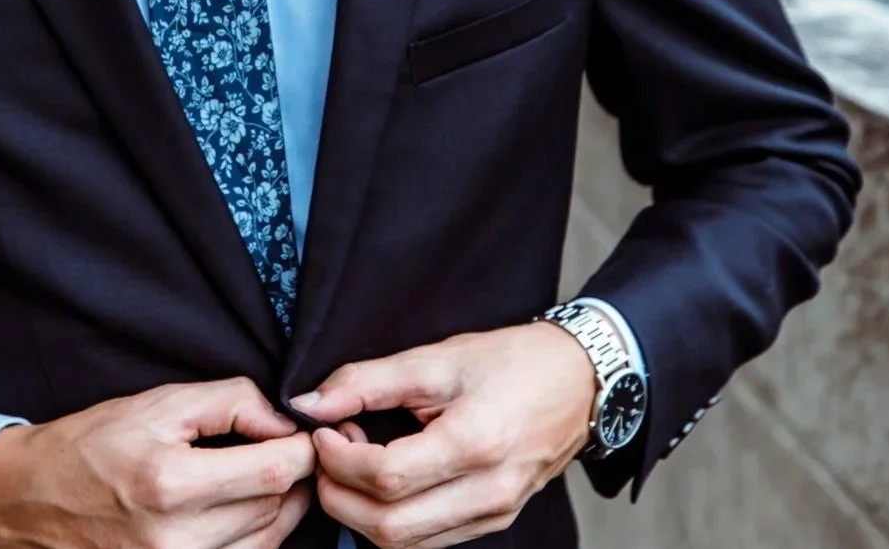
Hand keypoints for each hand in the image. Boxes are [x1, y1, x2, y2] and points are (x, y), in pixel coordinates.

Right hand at [0, 377, 315, 548]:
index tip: (302, 432)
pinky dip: (256, 538)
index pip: (273, 471)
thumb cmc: (93, 444)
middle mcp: (176, 541)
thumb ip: (230, 402)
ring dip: (278, 509)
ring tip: (263, 475)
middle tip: (289, 447)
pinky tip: (244, 510)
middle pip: (275, 510)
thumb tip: (284, 419)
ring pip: (268, 544)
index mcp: (170, 484)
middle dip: (294, 475)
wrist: (31, 500)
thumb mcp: (158, 403)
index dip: (301, 448)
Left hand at [289, 325, 596, 545]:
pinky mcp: (494, 521)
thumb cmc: (510, 362)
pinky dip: (394, 517)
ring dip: (363, 511)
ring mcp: (493, 515)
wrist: (577, 381)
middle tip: (328, 453)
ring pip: (406, 544)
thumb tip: (311, 403)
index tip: (323, 432)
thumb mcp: (436, 357)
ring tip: (357, 460)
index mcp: (473, 445)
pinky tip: (387, 476)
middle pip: (389, 528)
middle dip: (340, 496)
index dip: (340, 460)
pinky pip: (429, 540)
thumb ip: (368, 381)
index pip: (385, 478)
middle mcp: (487, 493)